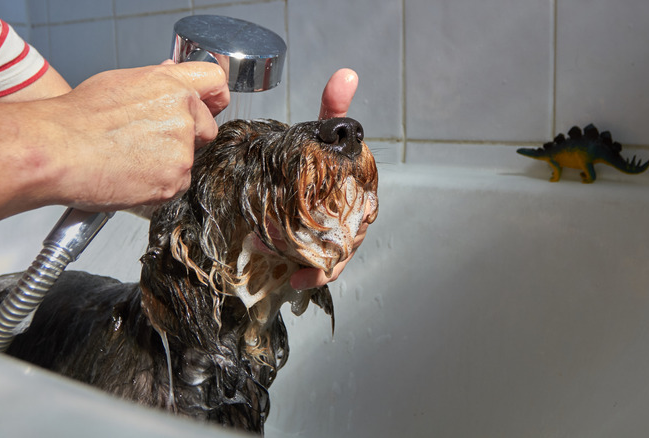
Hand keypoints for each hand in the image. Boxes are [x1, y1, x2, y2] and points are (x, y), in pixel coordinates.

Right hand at [48, 62, 229, 210]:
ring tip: (130, 159)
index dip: (213, 97)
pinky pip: (176, 184)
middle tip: (151, 141)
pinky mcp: (175, 180)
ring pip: (189, 159)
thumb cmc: (77, 118)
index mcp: (171, 85)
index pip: (215, 84)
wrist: (56, 151)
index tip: (211, 104)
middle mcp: (183, 114)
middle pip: (207, 128)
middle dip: (188, 136)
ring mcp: (182, 149)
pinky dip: (158, 184)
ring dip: (169, 163)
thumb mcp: (120, 83)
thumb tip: (173, 76)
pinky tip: (131, 174)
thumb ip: (157, 82)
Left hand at [290, 68, 372, 289]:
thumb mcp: (324, 132)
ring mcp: (334, 236)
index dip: (356, 225)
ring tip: (283, 264)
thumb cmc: (320, 156)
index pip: (365, 213)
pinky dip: (310, 277)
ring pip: (331, 258)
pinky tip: (293, 280)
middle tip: (291, 248)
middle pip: (347, 242)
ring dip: (311, 266)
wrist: (301, 173)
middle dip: (326, 250)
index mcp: (359, 195)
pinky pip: (320, 268)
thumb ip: (333, 107)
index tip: (347, 229)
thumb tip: (346, 73)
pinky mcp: (316, 249)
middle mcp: (351, 219)